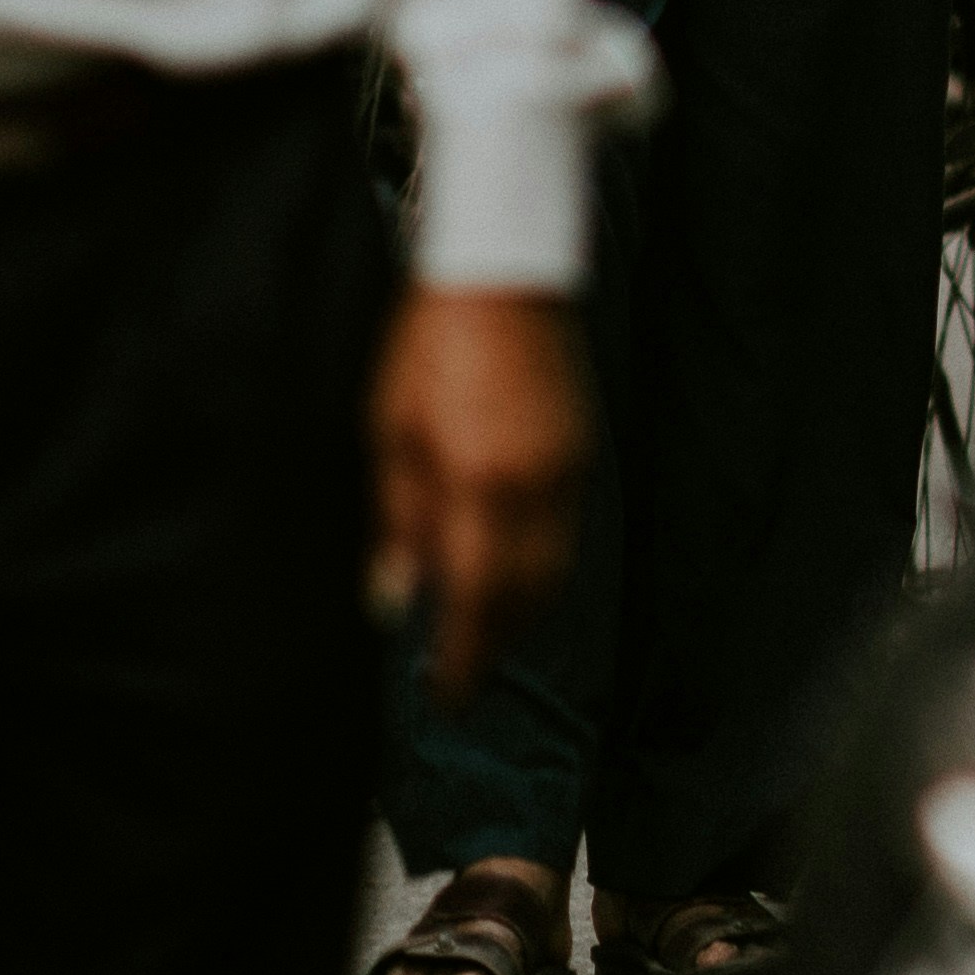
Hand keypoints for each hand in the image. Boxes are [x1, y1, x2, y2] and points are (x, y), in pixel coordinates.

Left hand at [367, 286, 581, 698]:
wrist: (505, 277)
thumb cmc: (432, 347)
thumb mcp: (392, 433)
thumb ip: (399, 522)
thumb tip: (394, 599)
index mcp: (482, 486)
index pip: (476, 600)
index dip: (463, 658)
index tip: (445, 696)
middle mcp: (538, 490)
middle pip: (526, 598)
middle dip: (494, 647)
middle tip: (463, 680)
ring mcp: (570, 472)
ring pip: (555, 573)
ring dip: (521, 616)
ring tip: (482, 638)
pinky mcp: (583, 454)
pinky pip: (567, 537)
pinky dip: (541, 573)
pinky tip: (510, 576)